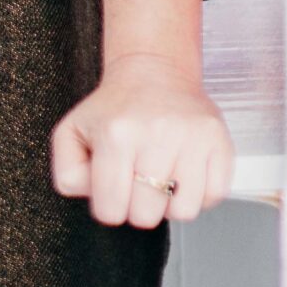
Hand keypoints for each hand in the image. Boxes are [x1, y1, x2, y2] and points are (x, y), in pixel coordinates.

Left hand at [49, 52, 232, 226]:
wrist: (153, 70)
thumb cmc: (114, 107)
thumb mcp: (72, 133)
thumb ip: (67, 174)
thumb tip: (96, 197)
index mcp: (116, 134)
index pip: (111, 211)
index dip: (110, 205)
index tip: (114, 186)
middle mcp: (156, 133)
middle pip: (147, 216)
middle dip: (139, 206)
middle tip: (138, 179)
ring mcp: (192, 136)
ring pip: (183, 212)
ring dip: (170, 202)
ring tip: (162, 175)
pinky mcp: (218, 140)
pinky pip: (214, 196)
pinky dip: (200, 194)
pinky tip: (185, 172)